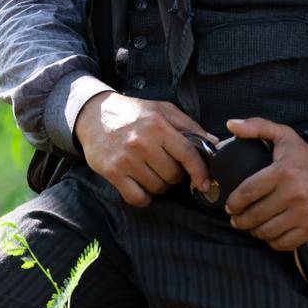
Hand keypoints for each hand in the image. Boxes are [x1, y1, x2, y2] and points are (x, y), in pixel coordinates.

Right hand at [74, 91, 216, 207]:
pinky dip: (144, 197)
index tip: (204, 183)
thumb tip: (214, 144)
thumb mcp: (162, 110)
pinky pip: (137, 197)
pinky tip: (141, 185)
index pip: (187, 154)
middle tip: (164, 164)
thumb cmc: (133, 113)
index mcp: (158, 125)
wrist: (94, 115)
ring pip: (157, 187)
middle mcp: (142, 142)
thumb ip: (189, 126)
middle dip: (174, 174)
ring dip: (159, 184)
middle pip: (173, 175)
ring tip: (151, 170)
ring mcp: (126, 159)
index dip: (199, 171)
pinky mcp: (112, 172)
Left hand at [223, 117, 307, 251]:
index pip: (248, 192)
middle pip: (255, 215)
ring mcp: (306, 213)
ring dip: (255, 232)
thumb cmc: (305, 155)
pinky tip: (270, 233)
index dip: (234, 202)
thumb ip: (256, 127)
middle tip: (237, 219)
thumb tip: (230, 124)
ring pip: (268, 231)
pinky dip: (273, 241)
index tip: (229, 206)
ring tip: (252, 226)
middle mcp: (294, 194)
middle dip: (240, 220)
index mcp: (283, 171)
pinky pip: (285, 243)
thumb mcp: (283, 134)